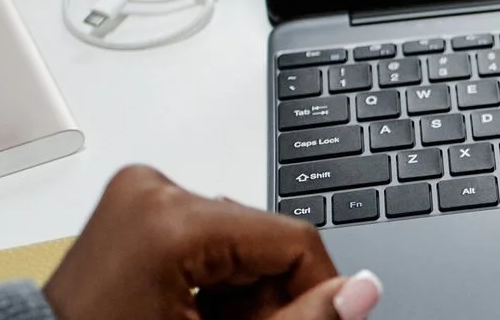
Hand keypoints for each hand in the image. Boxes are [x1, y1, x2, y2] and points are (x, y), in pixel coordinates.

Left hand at [42, 166, 380, 319]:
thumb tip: (364, 291)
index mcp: (170, 221)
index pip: (289, 238)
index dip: (315, 289)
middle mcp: (154, 191)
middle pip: (264, 239)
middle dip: (269, 297)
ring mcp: (140, 194)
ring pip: (239, 239)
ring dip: (244, 290)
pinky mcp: (135, 203)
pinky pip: (205, 233)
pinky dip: (215, 277)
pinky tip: (195, 312)